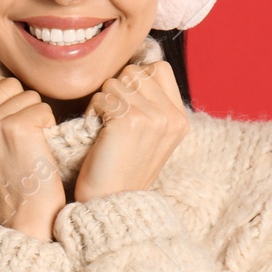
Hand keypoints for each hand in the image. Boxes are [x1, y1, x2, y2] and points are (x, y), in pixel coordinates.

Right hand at [0, 61, 65, 240]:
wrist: (24, 210)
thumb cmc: (11, 171)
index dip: (1, 92)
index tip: (4, 123)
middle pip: (6, 81)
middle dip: (20, 104)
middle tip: (17, 139)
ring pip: (26, 93)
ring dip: (35, 116)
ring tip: (27, 144)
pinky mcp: (14, 128)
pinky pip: (41, 107)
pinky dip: (47, 125)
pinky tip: (38, 148)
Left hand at [73, 60, 188, 203]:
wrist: (110, 203)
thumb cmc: (120, 168)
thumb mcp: (149, 135)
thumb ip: (150, 103)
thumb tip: (134, 69)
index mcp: (180, 118)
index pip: (158, 69)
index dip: (135, 81)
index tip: (126, 109)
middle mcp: (171, 116)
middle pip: (134, 72)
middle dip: (116, 91)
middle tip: (113, 122)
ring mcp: (153, 117)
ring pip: (115, 82)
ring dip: (102, 102)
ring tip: (105, 130)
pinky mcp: (130, 120)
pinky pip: (101, 97)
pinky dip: (92, 112)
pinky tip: (98, 135)